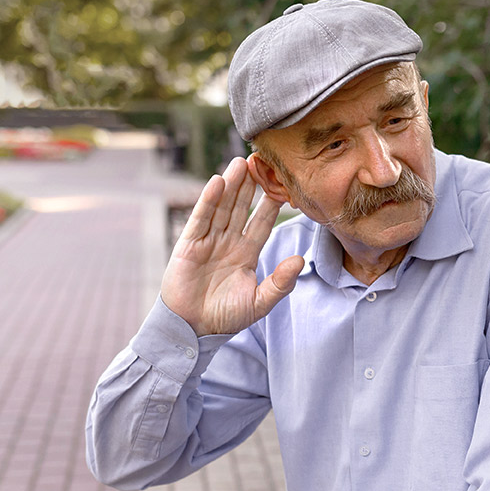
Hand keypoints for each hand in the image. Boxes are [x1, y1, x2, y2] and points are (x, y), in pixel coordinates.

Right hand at [161, 156, 304, 335]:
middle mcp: (228, 242)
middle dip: (251, 186)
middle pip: (242, 208)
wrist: (193, 330)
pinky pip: (201, 218)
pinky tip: (218, 182)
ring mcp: (208, 241)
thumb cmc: (225, 318)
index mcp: (246, 253)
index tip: (283, 184)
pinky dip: (209, 200)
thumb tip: (300, 260)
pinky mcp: (189, 244)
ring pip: (222, 207)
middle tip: (262, 161)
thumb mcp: (259, 302)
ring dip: (232, 185)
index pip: (262, 223)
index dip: (271, 204)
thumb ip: (280, 283)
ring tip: (241, 162)